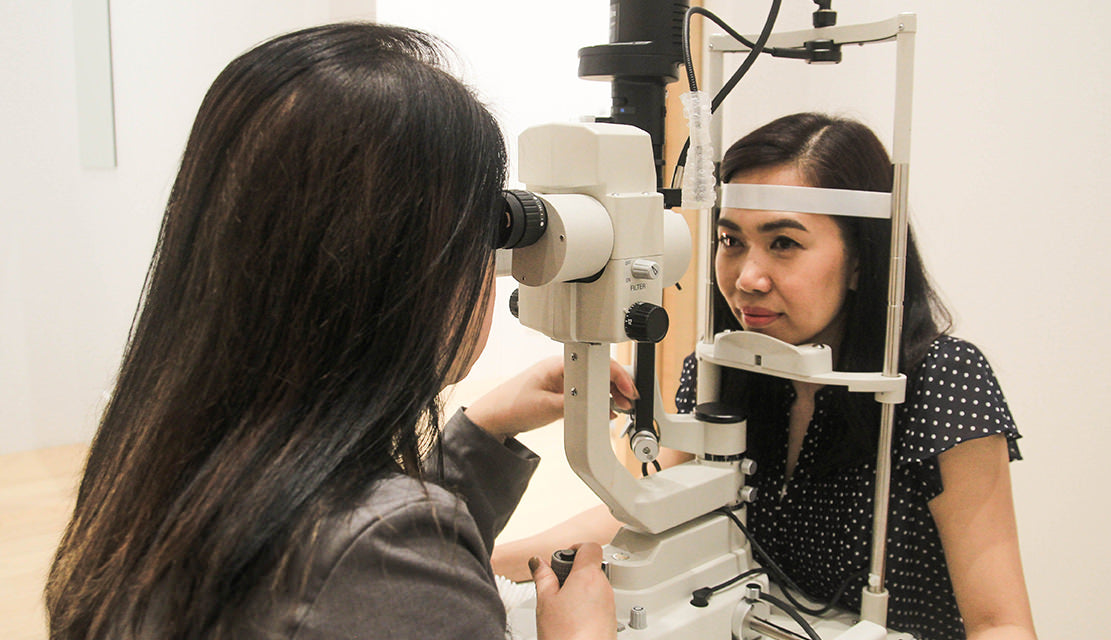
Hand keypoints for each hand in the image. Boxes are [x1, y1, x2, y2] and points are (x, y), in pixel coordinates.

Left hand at [464, 357, 636, 440]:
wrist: (493, 418)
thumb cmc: (512, 406)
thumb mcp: (549, 408)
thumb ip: (578, 406)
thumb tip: (602, 407)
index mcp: (560, 364)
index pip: (598, 364)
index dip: (618, 377)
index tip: (629, 391)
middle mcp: (562, 368)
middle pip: (599, 372)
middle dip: (617, 386)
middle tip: (629, 403)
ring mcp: (561, 380)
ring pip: (594, 382)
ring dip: (609, 394)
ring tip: (621, 408)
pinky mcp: (559, 391)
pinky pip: (585, 392)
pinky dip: (598, 400)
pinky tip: (606, 410)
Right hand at [532, 543, 615, 639]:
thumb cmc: (565, 636)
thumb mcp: (545, 601)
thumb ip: (543, 576)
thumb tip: (538, 563)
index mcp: (588, 576)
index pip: (590, 547)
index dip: (576, 548)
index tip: (564, 556)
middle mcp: (604, 587)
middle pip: (592, 567)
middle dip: (574, 573)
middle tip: (556, 586)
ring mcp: (610, 604)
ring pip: (595, 586)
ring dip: (580, 590)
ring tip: (562, 607)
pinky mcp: (611, 620)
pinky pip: (599, 604)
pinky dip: (586, 606)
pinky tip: (572, 620)